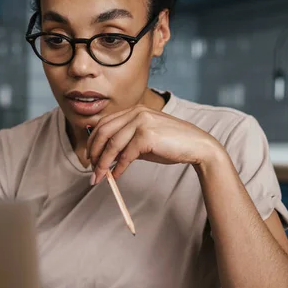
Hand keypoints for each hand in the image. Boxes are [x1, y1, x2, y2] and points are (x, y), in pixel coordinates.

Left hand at [86, 105, 221, 183]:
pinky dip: (118, 168)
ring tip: (99, 177)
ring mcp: (141, 122)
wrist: (197, 146)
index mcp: (134, 110)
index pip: (104, 123)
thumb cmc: (171, 144)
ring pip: (112, 144)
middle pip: (103, 132)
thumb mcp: (144, 141)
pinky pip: (126, 155)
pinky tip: (115, 176)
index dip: (93, 141)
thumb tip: (105, 158)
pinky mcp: (147, 135)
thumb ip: (125, 144)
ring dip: (102, 163)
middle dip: (94, 152)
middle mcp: (136, 112)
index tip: (90, 157)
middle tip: (91, 169)